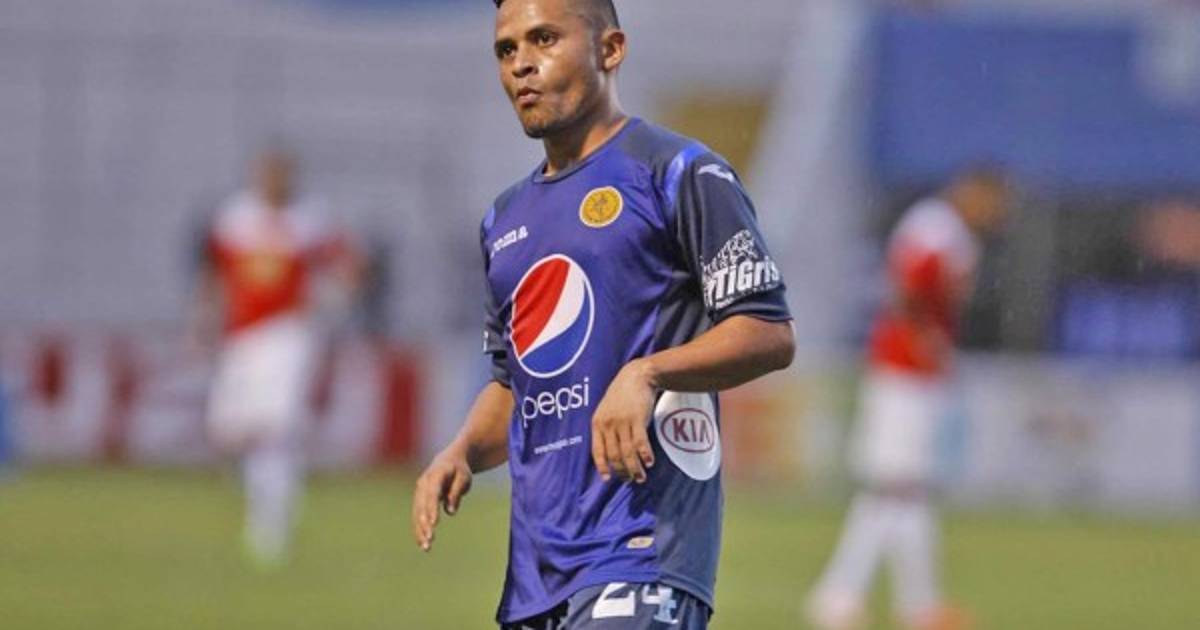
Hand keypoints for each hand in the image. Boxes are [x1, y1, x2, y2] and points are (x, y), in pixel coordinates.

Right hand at [411, 447, 472, 551]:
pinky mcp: (419, 500)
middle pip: (421, 506)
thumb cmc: (459, 470)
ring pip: (417, 514)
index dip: (432, 509)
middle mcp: (423, 484)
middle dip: (424, 524)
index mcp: (435, 475)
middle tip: (429, 540)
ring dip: (420, 530)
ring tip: (426, 547)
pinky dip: (419, 529)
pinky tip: (422, 544)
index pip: (432, 494)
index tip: (433, 524)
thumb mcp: (464, 477)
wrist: (449, 460)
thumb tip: (450, 511)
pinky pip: (417, 516)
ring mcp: (419, 492)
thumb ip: (457, 492)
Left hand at [591, 359, 656, 483]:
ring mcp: (622, 422)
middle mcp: (608, 425)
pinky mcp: (637, 419)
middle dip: (622, 471)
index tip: (608, 478)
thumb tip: (610, 449)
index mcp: (597, 423)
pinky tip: (649, 462)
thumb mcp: (606, 409)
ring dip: (634, 468)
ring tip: (640, 477)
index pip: (597, 451)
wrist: (637, 376)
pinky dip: (645, 455)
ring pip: (627, 452)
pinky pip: (640, 443)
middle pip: (614, 455)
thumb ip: (606, 427)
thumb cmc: (622, 394)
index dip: (603, 466)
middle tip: (630, 480)